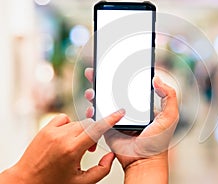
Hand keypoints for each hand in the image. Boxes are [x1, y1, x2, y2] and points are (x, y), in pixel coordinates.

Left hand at [0, 111, 124, 183]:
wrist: (26, 182)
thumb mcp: (81, 183)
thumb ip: (101, 170)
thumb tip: (111, 156)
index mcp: (72, 150)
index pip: (97, 129)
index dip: (111, 119)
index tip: (119, 113)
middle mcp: (62, 138)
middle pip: (89, 124)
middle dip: (94, 134)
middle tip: (89, 149)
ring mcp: (52, 132)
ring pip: (78, 122)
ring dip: (83, 131)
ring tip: (76, 146)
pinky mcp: (45, 129)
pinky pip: (64, 119)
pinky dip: (69, 125)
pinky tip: (67, 137)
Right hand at [84, 68, 178, 169]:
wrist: (144, 161)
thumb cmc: (159, 141)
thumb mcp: (170, 116)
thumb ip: (169, 95)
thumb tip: (157, 78)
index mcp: (141, 105)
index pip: (130, 86)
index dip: (123, 75)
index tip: (116, 65)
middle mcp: (128, 110)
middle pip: (113, 91)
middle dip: (103, 80)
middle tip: (97, 71)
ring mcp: (117, 117)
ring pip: (103, 101)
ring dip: (95, 92)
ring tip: (93, 88)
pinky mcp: (107, 126)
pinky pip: (97, 116)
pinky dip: (92, 109)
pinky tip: (92, 105)